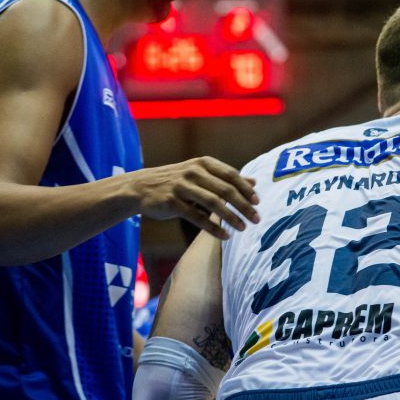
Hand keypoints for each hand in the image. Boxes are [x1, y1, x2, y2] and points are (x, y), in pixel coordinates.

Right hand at [123, 157, 259, 238]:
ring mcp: (182, 187)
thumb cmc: (177, 181)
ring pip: (213, 203)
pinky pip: (198, 217)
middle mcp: (194, 172)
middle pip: (226, 190)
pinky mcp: (173, 203)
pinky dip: (214, 228)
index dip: (246, 189)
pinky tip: (225, 236)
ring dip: (231, 217)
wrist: (141, 187)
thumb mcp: (200, 173)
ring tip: (243, 228)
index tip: (258, 202)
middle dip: (244, 205)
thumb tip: (254, 183)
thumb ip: (226, 178)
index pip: (231, 175)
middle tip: (257, 219)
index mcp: (203, 163)